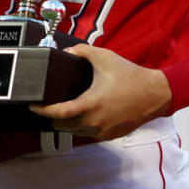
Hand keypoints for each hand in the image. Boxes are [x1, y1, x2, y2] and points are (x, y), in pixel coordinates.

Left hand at [30, 46, 172, 140]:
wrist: (156, 94)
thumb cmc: (131, 76)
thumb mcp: (105, 58)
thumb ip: (82, 52)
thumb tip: (66, 52)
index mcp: (91, 104)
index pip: (59, 113)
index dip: (42, 111)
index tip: (33, 105)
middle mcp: (95, 122)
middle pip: (62, 126)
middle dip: (54, 117)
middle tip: (52, 105)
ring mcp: (103, 131)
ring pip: (75, 132)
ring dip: (68, 122)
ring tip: (68, 108)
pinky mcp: (110, 136)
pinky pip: (89, 133)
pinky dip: (83, 125)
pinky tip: (87, 113)